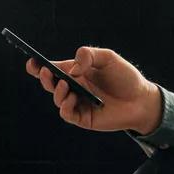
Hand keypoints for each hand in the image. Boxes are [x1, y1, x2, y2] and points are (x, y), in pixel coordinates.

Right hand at [24, 46, 160, 133]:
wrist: (141, 99)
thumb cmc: (125, 77)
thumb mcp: (108, 58)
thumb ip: (89, 55)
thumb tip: (72, 68)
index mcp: (76, 71)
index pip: (53, 68)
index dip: (38, 66)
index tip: (31, 61)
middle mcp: (74, 87)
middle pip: (50, 84)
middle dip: (43, 77)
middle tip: (45, 71)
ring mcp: (78, 103)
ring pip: (57, 99)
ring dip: (57, 91)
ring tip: (66, 84)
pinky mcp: (83, 118)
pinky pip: (67, 114)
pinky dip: (65, 107)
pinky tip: (72, 98)